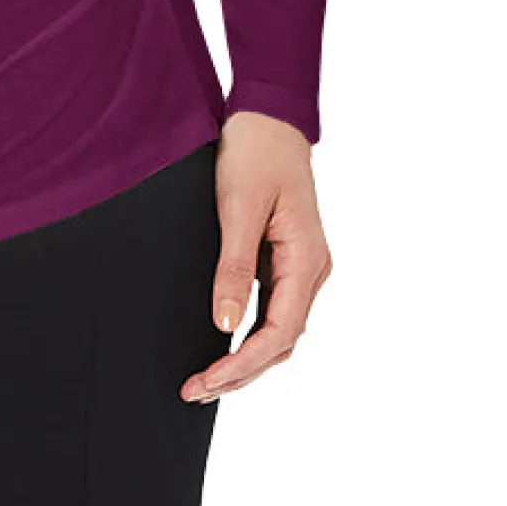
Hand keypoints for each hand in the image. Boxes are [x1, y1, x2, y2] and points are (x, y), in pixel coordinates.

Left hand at [180, 111, 330, 401]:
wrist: (269, 115)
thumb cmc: (255, 152)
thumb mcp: (238, 207)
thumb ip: (233, 268)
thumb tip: (225, 325)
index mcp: (307, 260)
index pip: (280, 332)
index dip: (244, 364)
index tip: (207, 380)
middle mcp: (311, 269)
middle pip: (281, 341)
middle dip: (241, 372)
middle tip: (195, 390)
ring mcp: (301, 264)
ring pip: (278, 329)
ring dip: (245, 358)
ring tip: (205, 379)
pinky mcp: (285, 257)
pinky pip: (272, 308)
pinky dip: (249, 333)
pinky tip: (222, 343)